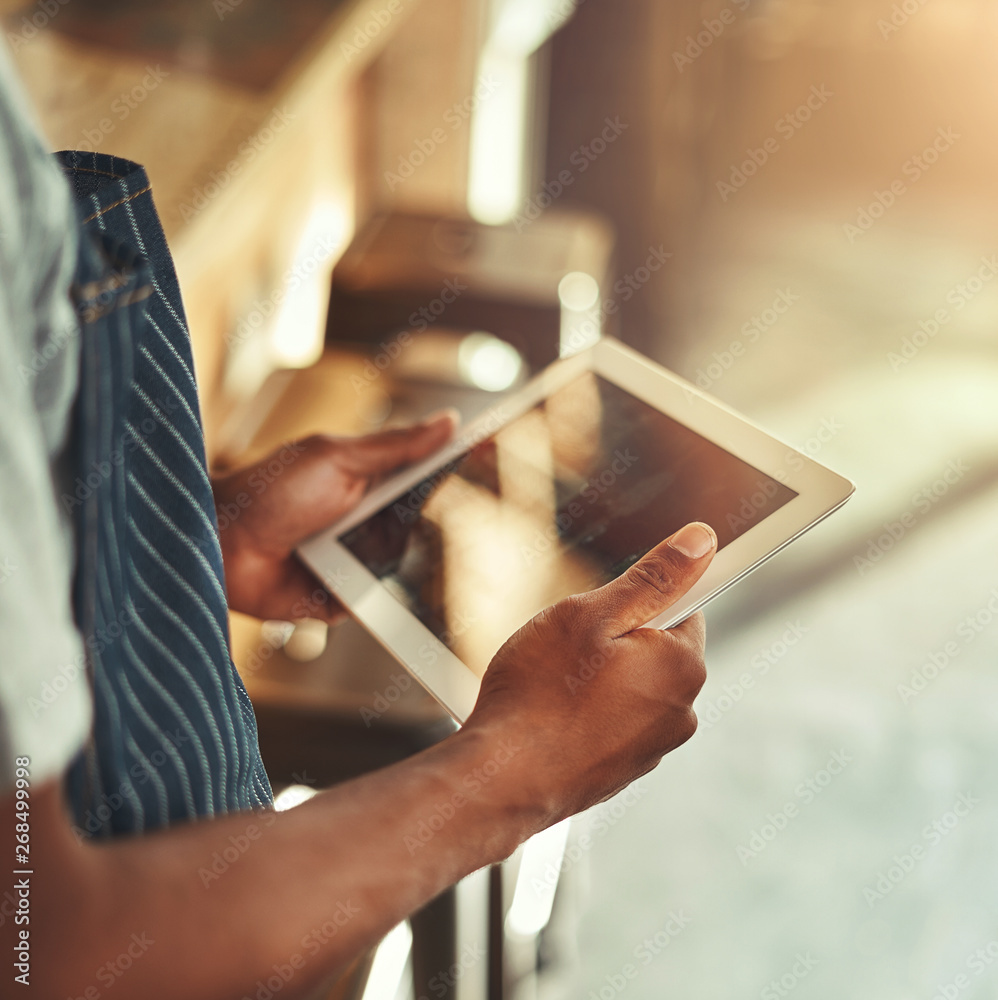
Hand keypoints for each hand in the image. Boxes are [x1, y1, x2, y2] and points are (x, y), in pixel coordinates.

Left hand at [213, 413, 456, 621]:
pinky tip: (355, 581)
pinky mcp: (343, 599)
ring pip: (403, 563)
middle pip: (422, 522)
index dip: (459, 464)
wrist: (218, 545)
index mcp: (370, 478)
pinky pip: (376, 602)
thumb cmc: (267, 490)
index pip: (427, 472)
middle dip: (430, 520)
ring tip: (352, 547)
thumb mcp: (336, 458)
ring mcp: (356, 560)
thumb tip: (448, 421)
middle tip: (427, 512)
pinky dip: (371, 596)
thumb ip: (395, 445)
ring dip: (390, 557)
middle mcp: (368, 519)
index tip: (492, 452)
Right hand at [464, 521, 716, 825]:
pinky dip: (590, 714)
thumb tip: (701, 541)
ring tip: (553, 682)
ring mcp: (652, 747)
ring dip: (602, 679)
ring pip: (633, 689)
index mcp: (682, 665)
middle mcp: (681, 711)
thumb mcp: (591, 614)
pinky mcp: (623, 770)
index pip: (686, 610)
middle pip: (657, 651)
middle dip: (618, 640)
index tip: (609, 604)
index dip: (645, 599)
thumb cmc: (539, 692)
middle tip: (569, 643)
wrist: (503, 778)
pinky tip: (552, 714)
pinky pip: (614, 723)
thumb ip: (653, 578)